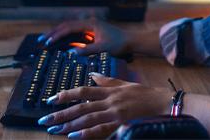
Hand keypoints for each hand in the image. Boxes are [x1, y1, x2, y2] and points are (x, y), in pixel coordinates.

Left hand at [38, 75, 171, 137]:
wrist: (165, 104)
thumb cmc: (146, 95)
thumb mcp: (125, 84)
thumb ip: (107, 81)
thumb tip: (92, 75)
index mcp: (109, 91)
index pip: (82, 91)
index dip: (65, 95)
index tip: (50, 100)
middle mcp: (109, 100)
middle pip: (80, 106)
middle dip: (61, 113)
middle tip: (44, 120)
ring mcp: (115, 112)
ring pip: (87, 118)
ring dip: (69, 124)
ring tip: (54, 129)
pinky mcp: (121, 123)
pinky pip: (100, 129)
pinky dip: (86, 133)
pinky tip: (73, 136)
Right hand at [40, 19, 129, 55]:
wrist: (131, 41)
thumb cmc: (119, 44)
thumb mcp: (103, 48)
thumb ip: (87, 50)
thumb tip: (71, 53)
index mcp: (90, 24)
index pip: (69, 28)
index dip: (57, 35)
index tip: (48, 42)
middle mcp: (87, 23)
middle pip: (66, 26)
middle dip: (53, 33)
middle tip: (41, 41)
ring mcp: (89, 27)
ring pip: (69, 29)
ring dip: (57, 34)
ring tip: (46, 41)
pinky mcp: (91, 32)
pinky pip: (74, 34)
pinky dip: (65, 38)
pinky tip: (59, 43)